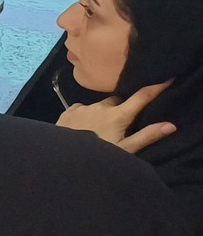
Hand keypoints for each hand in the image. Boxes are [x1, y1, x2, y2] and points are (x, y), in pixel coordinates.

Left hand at [57, 81, 174, 154]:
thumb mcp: (125, 149)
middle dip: (121, 109)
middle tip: (120, 124)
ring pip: (99, 105)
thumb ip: (146, 136)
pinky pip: (82, 108)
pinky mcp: (69, 110)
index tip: (167, 79)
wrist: (65, 156)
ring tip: (99, 129)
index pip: (141, 97)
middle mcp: (100, 106)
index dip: (155, 88)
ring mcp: (83, 107)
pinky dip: (85, 115)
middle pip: (117, 101)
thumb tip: (170, 125)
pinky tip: (83, 127)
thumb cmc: (98, 154)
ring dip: (102, 113)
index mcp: (117, 115)